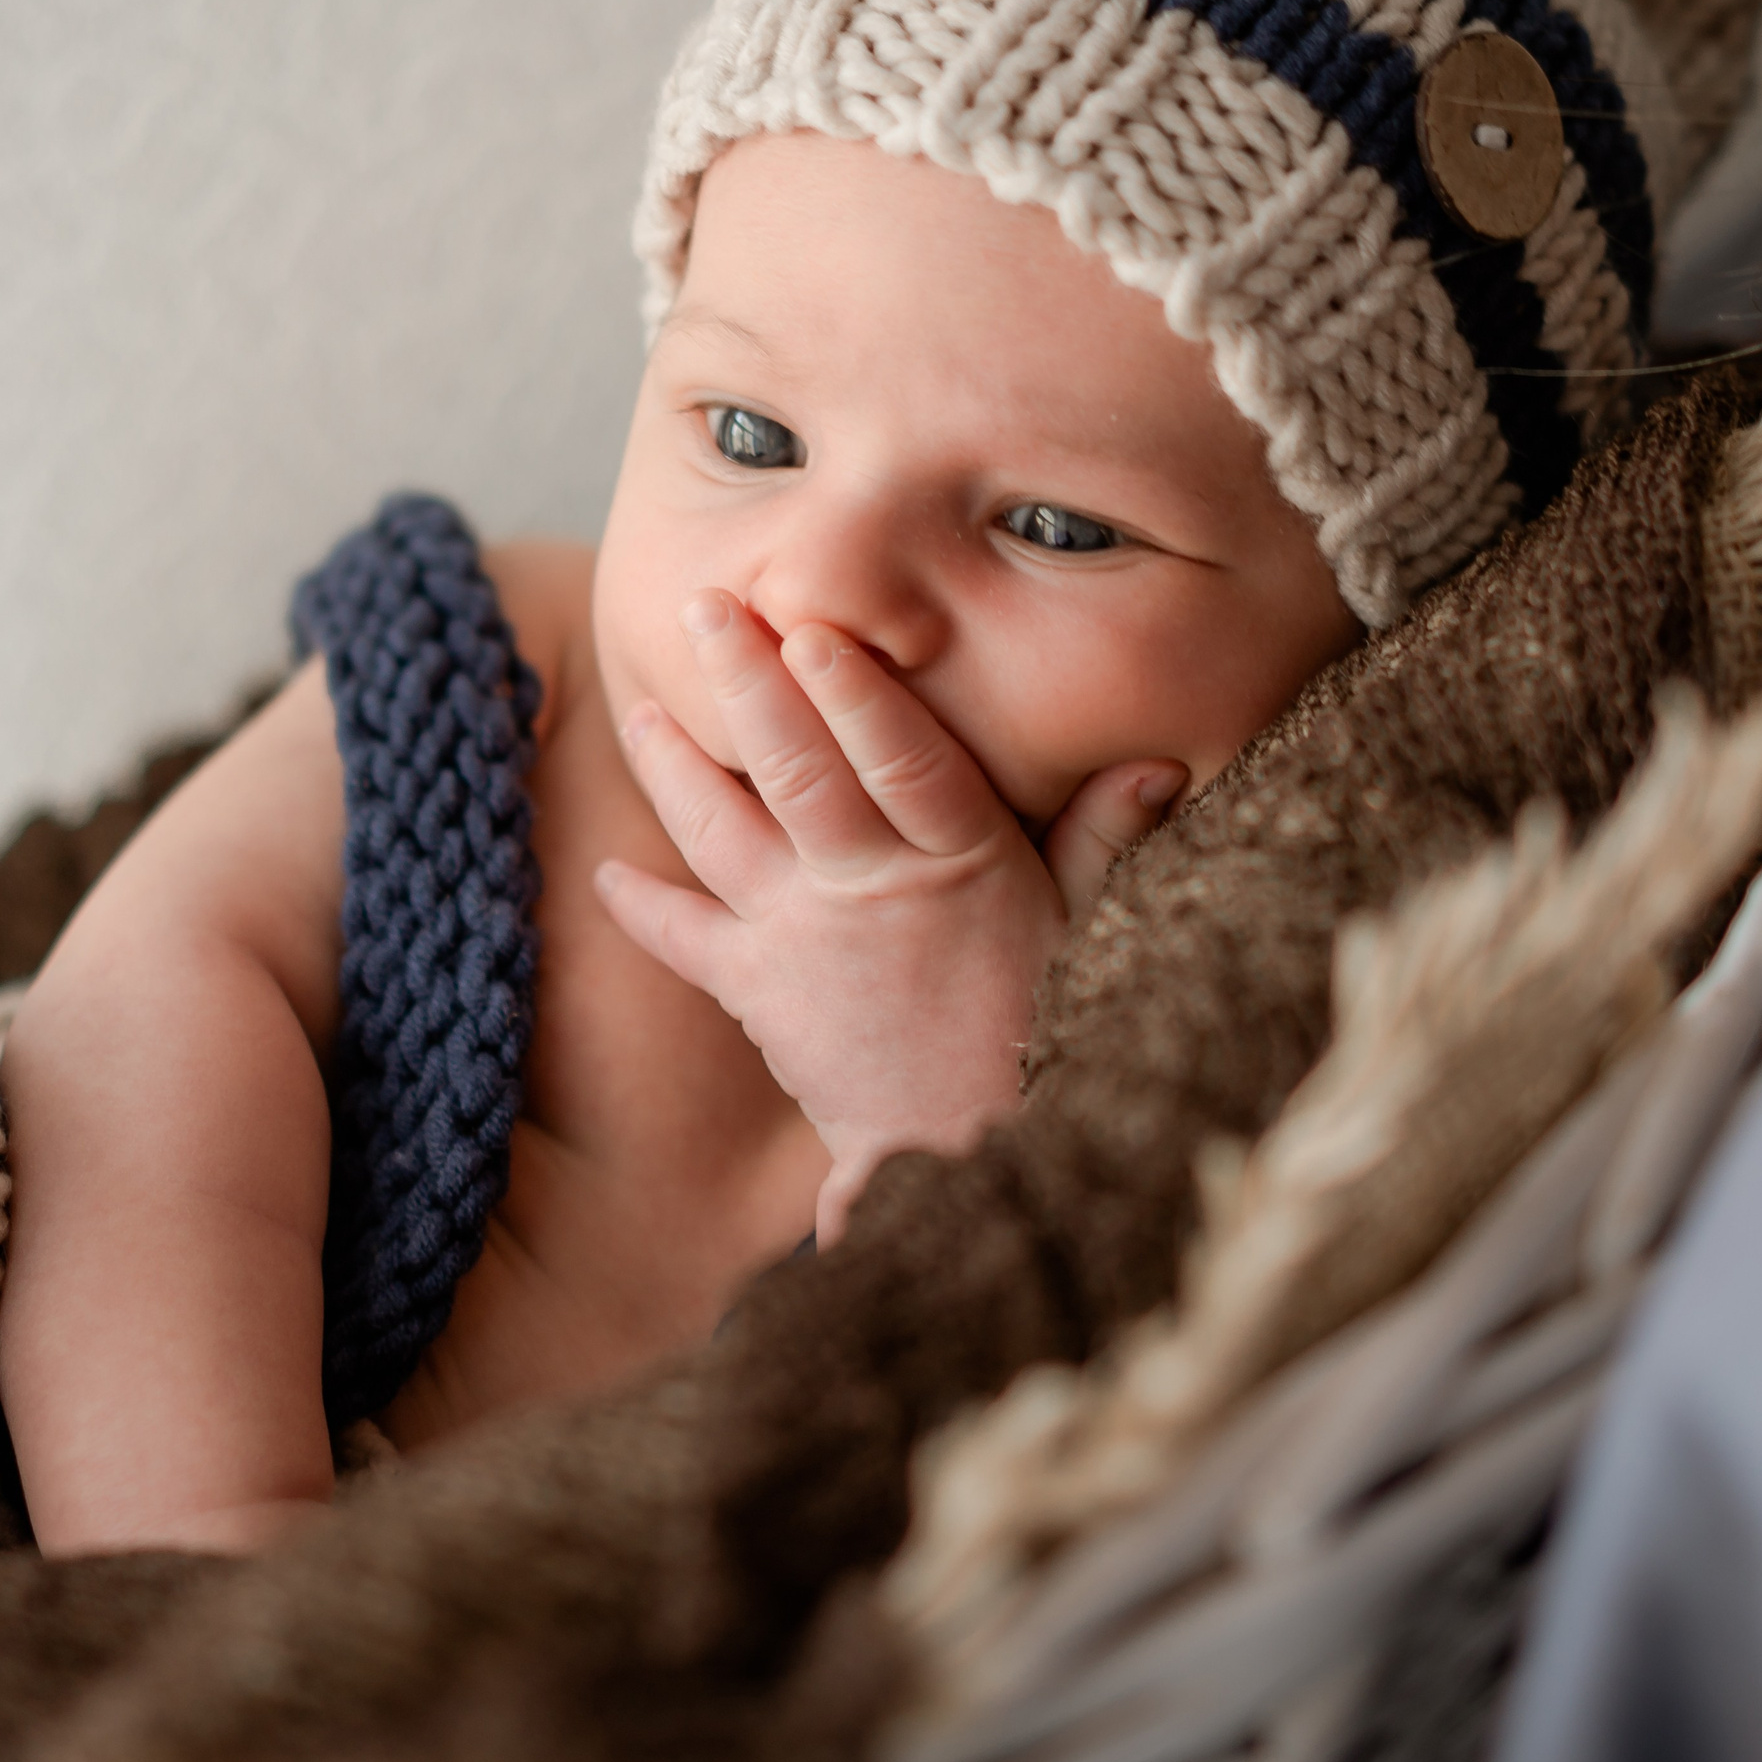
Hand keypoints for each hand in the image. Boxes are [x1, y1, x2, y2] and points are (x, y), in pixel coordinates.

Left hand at [593, 591, 1183, 1241]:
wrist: (967, 1155)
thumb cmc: (1040, 1029)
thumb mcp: (1084, 925)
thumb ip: (1103, 833)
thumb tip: (1157, 759)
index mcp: (961, 860)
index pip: (903, 758)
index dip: (854, 692)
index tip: (812, 628)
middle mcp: (870, 889)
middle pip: (796, 769)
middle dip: (748, 681)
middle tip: (704, 607)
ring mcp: (802, 938)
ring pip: (722, 830)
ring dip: (674, 763)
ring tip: (644, 704)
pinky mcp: (755, 992)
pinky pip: (683, 937)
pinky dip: (640, 904)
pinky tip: (603, 872)